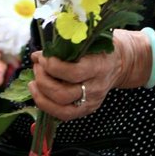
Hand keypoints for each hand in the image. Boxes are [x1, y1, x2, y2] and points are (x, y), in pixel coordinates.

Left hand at [28, 29, 151, 120]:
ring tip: (34, 81)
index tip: (43, 57)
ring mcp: (91, 102)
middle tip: (37, 67)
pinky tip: (39, 93)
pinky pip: (63, 115)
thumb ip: (65, 46)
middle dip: (44, 80)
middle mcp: (96, 88)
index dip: (53, 66)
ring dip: (41, 95)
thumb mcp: (88, 40)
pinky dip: (47, 105)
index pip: (73, 73)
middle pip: (63, 94)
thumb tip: (37, 55)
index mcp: (99, 66)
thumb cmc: (101, 46)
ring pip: (61, 108)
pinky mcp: (87, 110)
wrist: (121, 62)